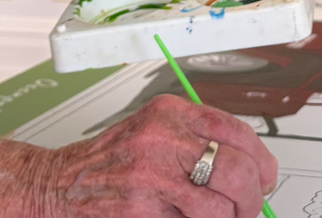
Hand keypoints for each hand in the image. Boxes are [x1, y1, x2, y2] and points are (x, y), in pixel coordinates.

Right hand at [44, 94, 275, 217]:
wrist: (56, 184)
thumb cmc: (109, 162)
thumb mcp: (154, 132)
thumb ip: (198, 141)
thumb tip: (250, 167)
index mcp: (171, 113)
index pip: (238, 133)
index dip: (261, 161)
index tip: (265, 177)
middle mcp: (163, 139)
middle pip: (237, 170)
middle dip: (252, 197)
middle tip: (249, 209)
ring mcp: (152, 176)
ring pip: (220, 207)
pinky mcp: (142, 210)